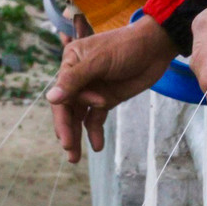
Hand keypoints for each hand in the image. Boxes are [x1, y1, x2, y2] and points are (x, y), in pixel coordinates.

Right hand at [46, 17, 177, 161]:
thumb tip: (51, 98)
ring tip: (74, 159)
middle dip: (67, 130)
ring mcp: (93, 90)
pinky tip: (97, 145)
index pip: (61, 94)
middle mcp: (78, 78)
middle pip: (67, 108)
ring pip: (79, 116)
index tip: (67, 135)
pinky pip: (96, 118)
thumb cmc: (125, 47)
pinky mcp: (107, 99)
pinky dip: (95, 132)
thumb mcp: (99, 61)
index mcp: (70, 63)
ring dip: (77, 136)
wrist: (155, 47)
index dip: (63, 116)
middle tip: (69, 150)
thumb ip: (75, 80)